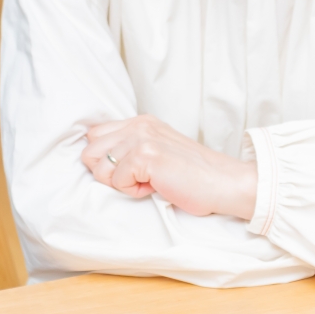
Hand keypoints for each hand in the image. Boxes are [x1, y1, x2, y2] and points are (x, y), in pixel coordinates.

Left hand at [81, 115, 256, 219]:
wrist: (225, 183)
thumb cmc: (193, 176)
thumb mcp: (158, 151)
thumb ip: (131, 148)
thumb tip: (97, 161)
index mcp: (140, 122)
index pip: (94, 135)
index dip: (105, 160)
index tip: (131, 171)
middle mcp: (138, 125)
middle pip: (89, 152)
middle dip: (107, 173)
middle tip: (139, 179)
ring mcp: (142, 138)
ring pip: (100, 169)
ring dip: (122, 184)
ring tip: (151, 182)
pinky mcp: (146, 156)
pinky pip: (117, 181)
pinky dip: (134, 191)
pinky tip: (157, 186)